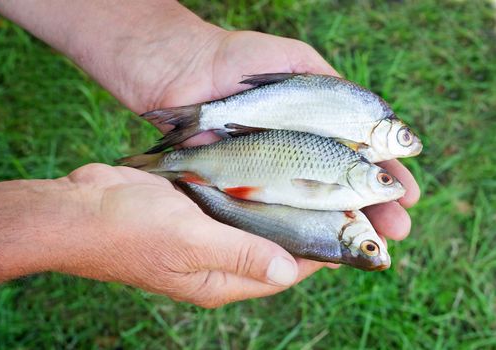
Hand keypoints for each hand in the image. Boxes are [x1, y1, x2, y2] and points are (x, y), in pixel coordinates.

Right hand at [61, 164, 323, 307]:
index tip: (343, 229)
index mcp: (218, 280)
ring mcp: (202, 236)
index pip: (281, 272)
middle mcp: (215, 262)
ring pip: (250, 222)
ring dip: (272, 205)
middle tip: (329, 198)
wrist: (79, 209)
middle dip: (297, 226)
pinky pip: (228, 203)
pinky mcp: (190, 212)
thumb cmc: (131, 231)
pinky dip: (246, 190)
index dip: (314, 253)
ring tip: (304, 180)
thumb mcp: (191, 243)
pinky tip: (263, 168)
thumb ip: (241, 255)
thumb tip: (288, 271)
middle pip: (269, 247)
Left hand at [120, 29, 419, 269]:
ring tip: (379, 240)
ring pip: (317, 202)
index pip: (363, 153)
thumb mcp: (295, 62)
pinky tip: (329, 240)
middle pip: (346, 185)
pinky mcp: (246, 185)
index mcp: (316, 123)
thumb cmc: (238, 60)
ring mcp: (273, 170)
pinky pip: (279, 209)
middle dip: (377, 208)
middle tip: (401, 230)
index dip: (388, 174)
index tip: (408, 194)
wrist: (184, 75)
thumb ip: (333, 84)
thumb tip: (377, 116)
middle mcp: (298, 151)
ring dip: (351, 222)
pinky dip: (305, 225)